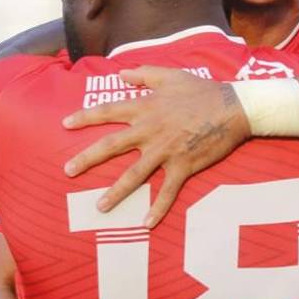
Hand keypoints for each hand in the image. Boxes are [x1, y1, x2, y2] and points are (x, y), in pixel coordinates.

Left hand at [62, 66, 249, 226]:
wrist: (233, 107)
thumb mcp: (170, 75)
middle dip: (87, 158)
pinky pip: (168, 191)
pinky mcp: (183, 166)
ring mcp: (166, 150)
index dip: (85, 116)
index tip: (65, 124)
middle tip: (67, 171)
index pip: (108, 111)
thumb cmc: (202, 90)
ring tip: (99, 207)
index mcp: (145, 108)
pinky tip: (145, 224)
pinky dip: (157, 209)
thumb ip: (143, 74)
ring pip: (135, 174)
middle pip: (111, 146)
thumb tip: (121, 73)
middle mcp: (150, 130)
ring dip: (116, 192)